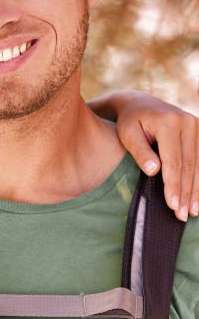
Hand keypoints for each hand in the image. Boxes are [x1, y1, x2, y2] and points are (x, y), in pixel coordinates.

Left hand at [112, 91, 198, 221]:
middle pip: (189, 165)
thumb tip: (154, 171)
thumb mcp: (127, 133)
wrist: (139, 104)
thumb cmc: (129, 122)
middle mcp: (188, 122)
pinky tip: (197, 197)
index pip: (174, 161)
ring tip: (192, 212)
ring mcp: (197, 126)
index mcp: (169, 122)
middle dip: (186, 192)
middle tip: (182, 215)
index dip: (174, 185)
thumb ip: (140, 151)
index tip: (172, 205)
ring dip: (196, 190)